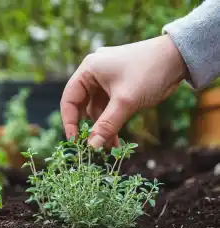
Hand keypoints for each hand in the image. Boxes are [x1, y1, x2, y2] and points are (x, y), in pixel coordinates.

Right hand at [60, 34, 187, 147]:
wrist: (178, 59)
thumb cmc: (148, 72)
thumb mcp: (125, 101)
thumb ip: (107, 125)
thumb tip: (92, 146)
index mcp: (88, 70)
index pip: (69, 99)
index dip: (69, 121)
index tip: (75, 141)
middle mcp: (94, 75)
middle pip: (82, 106)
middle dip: (88, 127)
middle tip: (92, 146)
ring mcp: (106, 82)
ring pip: (97, 111)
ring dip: (101, 128)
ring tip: (109, 148)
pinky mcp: (118, 89)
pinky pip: (108, 110)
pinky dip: (110, 124)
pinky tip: (115, 140)